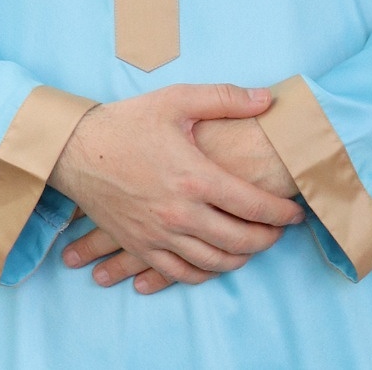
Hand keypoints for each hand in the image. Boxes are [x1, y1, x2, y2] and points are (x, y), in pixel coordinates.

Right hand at [49, 84, 303, 287]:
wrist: (76, 150)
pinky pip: (180, 273)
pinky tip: (215, 263)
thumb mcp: (177, 100)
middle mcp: (181, 213)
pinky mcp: (140, 246)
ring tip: (254, 246)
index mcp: (195, 177)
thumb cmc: (128, 122)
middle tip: (280, 230)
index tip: (296, 212)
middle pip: (239, 241)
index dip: (282, 212)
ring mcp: (159, 234)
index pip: (253, 206)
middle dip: (268, 239)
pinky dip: (205, 273)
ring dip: (241, 259)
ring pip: (213, 263)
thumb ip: (225, 99)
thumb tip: (266, 100)